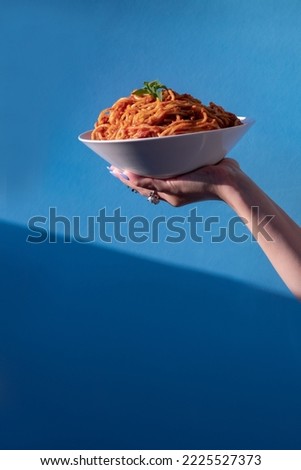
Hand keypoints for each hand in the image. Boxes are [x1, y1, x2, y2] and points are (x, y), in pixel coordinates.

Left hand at [109, 158, 240, 206]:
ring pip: (160, 172)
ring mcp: (184, 179)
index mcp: (168, 195)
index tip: (112, 168)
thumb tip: (128, 177)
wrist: (231, 182)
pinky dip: (163, 159)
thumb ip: (152, 182)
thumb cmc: (202, 185)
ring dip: (148, 164)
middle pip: (149, 179)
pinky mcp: (193, 169)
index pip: (141, 186)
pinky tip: (161, 150)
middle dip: (135, 171)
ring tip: (137, 155)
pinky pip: (173, 164)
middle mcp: (174, 188)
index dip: (126, 178)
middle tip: (121, 161)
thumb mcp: (174, 186)